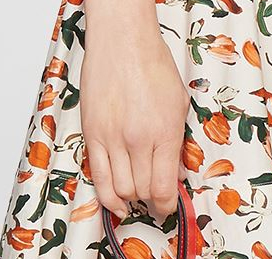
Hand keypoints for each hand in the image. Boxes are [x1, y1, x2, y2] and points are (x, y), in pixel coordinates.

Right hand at [81, 0, 188, 218]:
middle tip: (156, 200)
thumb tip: (175, 175)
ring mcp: (112, 138)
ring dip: (131, 199)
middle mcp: (137, 140)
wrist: (122, 39)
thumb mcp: (179, 107)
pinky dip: (108, 197)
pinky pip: (98, 177)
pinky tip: (116, 203)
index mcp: (164, 134)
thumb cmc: (152, 66)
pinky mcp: (92, 133)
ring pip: (121, 189)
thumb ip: (178, 145)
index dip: (168, 206)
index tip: (169, 207)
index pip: (164, 189)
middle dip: (152, 202)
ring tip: (137, 197)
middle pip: (143, 192)